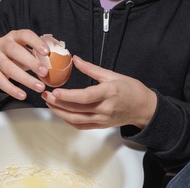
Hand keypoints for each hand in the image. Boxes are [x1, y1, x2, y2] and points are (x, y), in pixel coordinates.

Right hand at [0, 29, 49, 99]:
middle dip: (31, 62)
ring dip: (25, 79)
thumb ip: (39, 55)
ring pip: (9, 68)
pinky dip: (12, 90)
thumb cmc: (16, 56)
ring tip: (40, 87)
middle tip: (45, 72)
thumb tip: (61, 63)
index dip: (36, 42)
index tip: (47, 52)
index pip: (25, 35)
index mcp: (14, 36)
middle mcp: (2, 44)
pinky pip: (1, 82)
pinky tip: (23, 95)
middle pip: (15, 51)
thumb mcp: (26, 51)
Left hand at [42, 55, 156, 129]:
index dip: (68, 96)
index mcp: (109, 93)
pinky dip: (69, 120)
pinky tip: (61, 113)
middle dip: (58, 103)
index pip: (85, 97)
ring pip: (76, 120)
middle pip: (77, 109)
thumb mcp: (113, 75)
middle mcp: (105, 108)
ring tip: (49, 103)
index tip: (55, 92)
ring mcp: (102, 119)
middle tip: (46, 94)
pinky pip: (81, 126)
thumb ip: (92, 69)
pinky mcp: (100, 126)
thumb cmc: (131, 90)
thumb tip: (76, 60)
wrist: (144, 108)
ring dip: (60, 113)